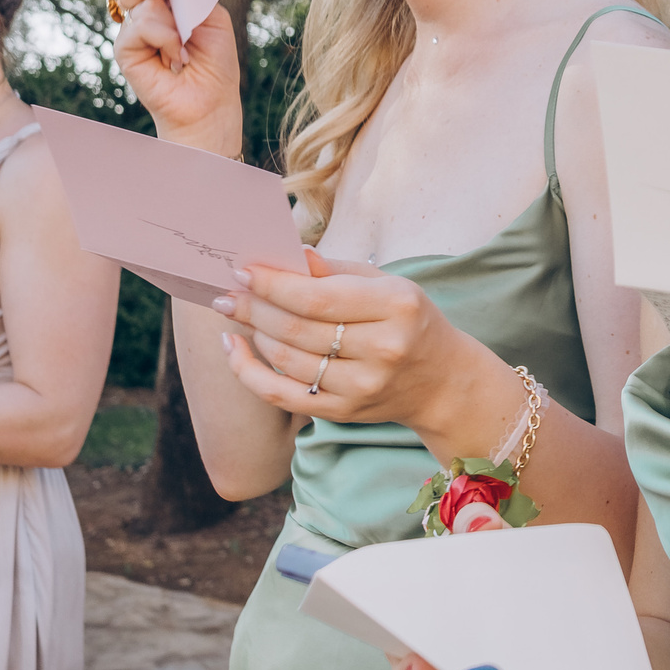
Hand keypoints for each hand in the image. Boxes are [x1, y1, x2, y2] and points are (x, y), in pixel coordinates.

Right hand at [114, 0, 244, 155]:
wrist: (209, 102)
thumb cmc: (214, 62)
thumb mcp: (211, 18)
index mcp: (169, 3)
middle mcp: (148, 14)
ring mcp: (134, 31)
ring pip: (141, 3)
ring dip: (170, 22)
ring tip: (184, 45)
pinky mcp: (125, 50)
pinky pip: (139, 27)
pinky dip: (163, 39)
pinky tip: (175, 58)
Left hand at [215, 248, 477, 434]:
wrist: (441, 381)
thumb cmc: (409, 321)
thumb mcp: (387, 284)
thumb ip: (337, 271)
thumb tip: (289, 257)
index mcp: (396, 306)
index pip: (318, 297)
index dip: (273, 284)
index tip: (243, 270)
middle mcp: (382, 348)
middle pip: (297, 328)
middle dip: (254, 307)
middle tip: (229, 292)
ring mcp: (362, 385)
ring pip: (286, 359)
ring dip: (253, 333)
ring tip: (238, 313)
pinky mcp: (344, 412)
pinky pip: (281, 394)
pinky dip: (249, 372)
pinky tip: (235, 348)